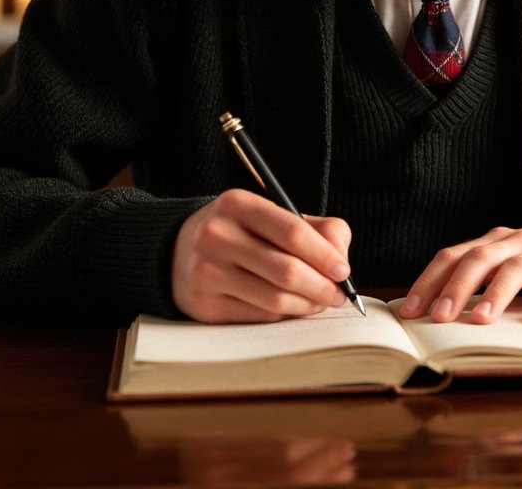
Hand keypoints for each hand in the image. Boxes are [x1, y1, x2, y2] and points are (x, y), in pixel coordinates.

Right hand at [171, 188, 353, 322]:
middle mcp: (217, 235)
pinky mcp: (203, 304)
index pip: (292, 231)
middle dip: (321, 286)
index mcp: (238, 204)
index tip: (343, 270)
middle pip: (285, 270)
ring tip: (320, 302)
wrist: (178, 250)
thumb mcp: (272, 214)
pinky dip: (283, 314)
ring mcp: (206, 271)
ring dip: (307, 305)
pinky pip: (258, 315)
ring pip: (274, 298)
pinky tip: (291, 306)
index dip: (324, 254)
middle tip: (338, 295)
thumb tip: (341, 259)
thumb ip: (316, 227)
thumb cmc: (241, 232)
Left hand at [398, 222, 521, 324]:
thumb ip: (485, 281)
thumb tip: (439, 313)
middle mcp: (520, 240)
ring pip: (518, 268)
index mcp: (498, 241)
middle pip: (480, 258)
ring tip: (480, 320)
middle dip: (455, 288)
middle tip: (437, 319)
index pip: (455, 255)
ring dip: (496, 294)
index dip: (430, 281)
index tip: (410, 311)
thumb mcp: (516, 267)